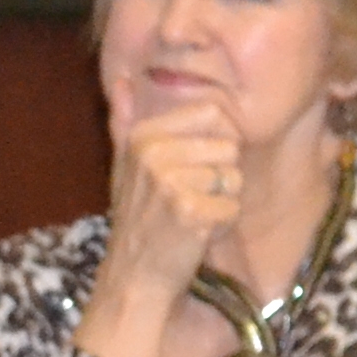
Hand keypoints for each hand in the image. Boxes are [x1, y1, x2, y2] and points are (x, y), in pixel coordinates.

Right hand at [106, 105, 245, 292]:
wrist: (136, 275)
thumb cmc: (138, 217)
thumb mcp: (124, 165)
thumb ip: (124, 121)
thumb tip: (123, 81)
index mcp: (143, 135)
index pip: (214, 115)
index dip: (213, 145)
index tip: (188, 169)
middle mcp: (153, 153)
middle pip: (228, 147)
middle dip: (218, 176)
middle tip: (188, 198)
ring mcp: (170, 182)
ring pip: (233, 177)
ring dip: (221, 201)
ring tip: (192, 215)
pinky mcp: (190, 211)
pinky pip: (233, 206)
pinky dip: (221, 225)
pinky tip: (196, 233)